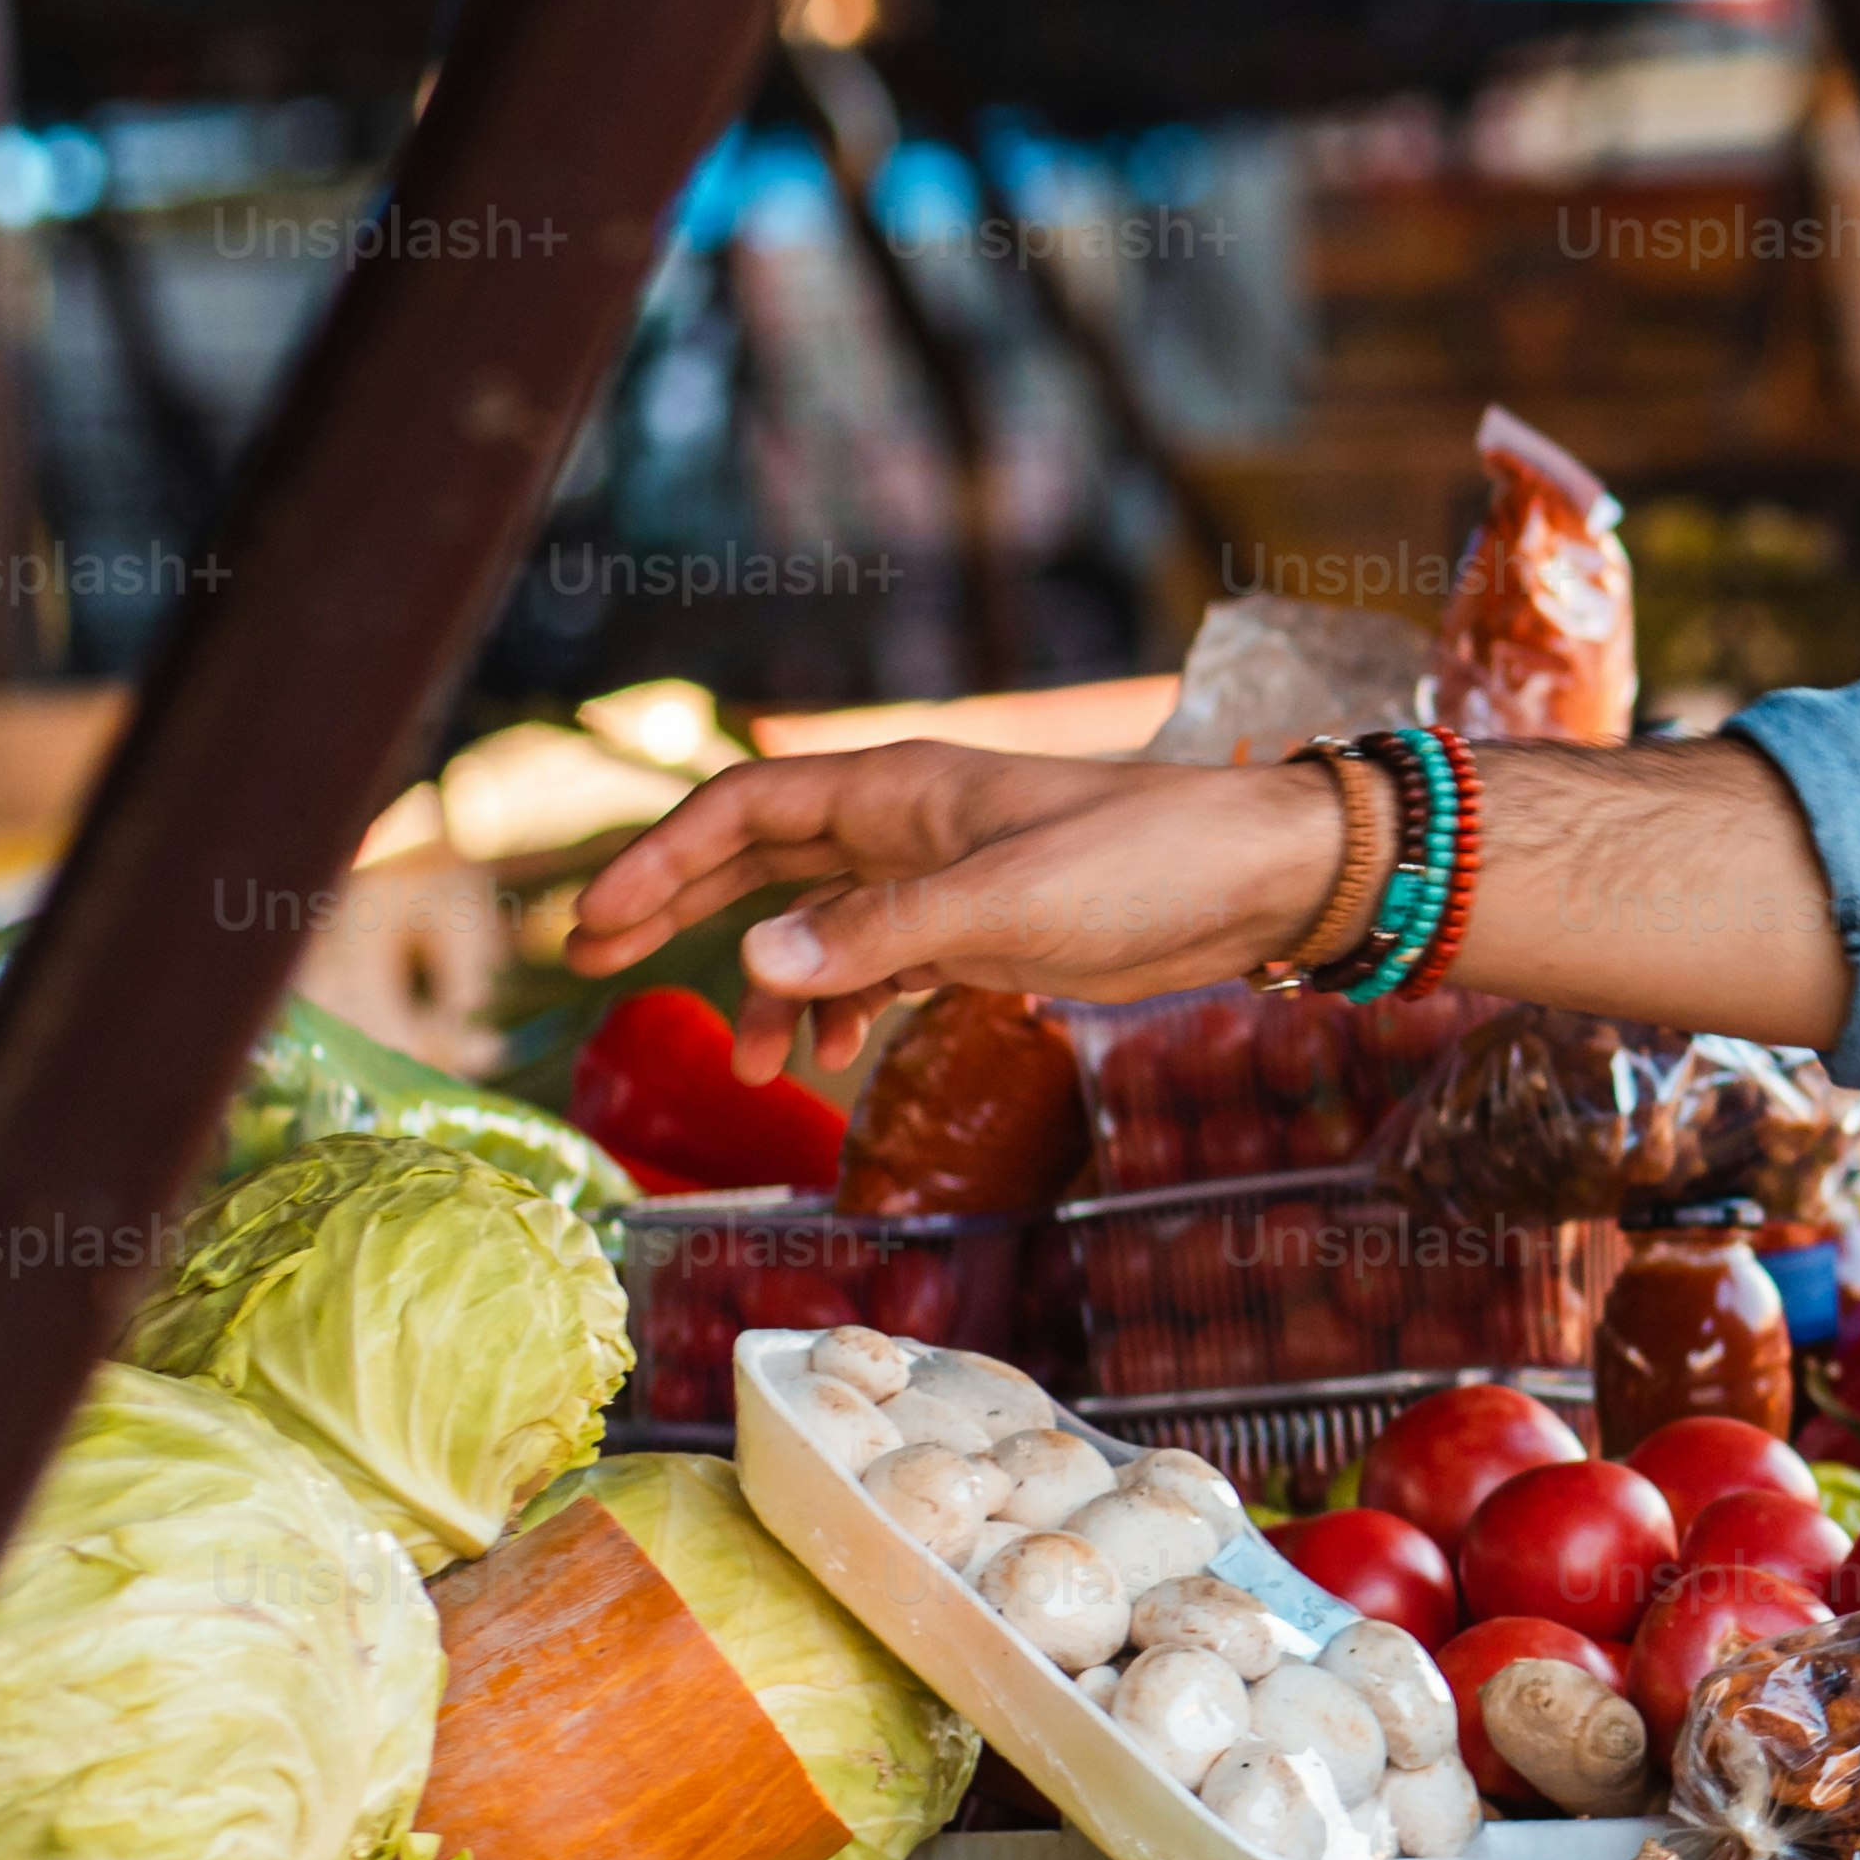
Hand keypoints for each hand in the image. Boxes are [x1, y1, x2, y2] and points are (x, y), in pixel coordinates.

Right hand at [567, 746, 1347, 1084]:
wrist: (1262, 880)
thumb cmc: (1148, 861)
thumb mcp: (1006, 902)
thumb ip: (881, 937)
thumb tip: (761, 967)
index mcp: (899, 792)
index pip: (743, 811)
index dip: (662, 862)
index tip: (600, 924)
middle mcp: (907, 828)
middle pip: (758, 860)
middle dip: (681, 909)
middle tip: (597, 963)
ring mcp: (944, 881)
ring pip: (820, 927)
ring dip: (779, 990)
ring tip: (756, 1066)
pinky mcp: (985, 931)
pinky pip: (882, 966)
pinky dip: (849, 1008)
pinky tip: (838, 1058)